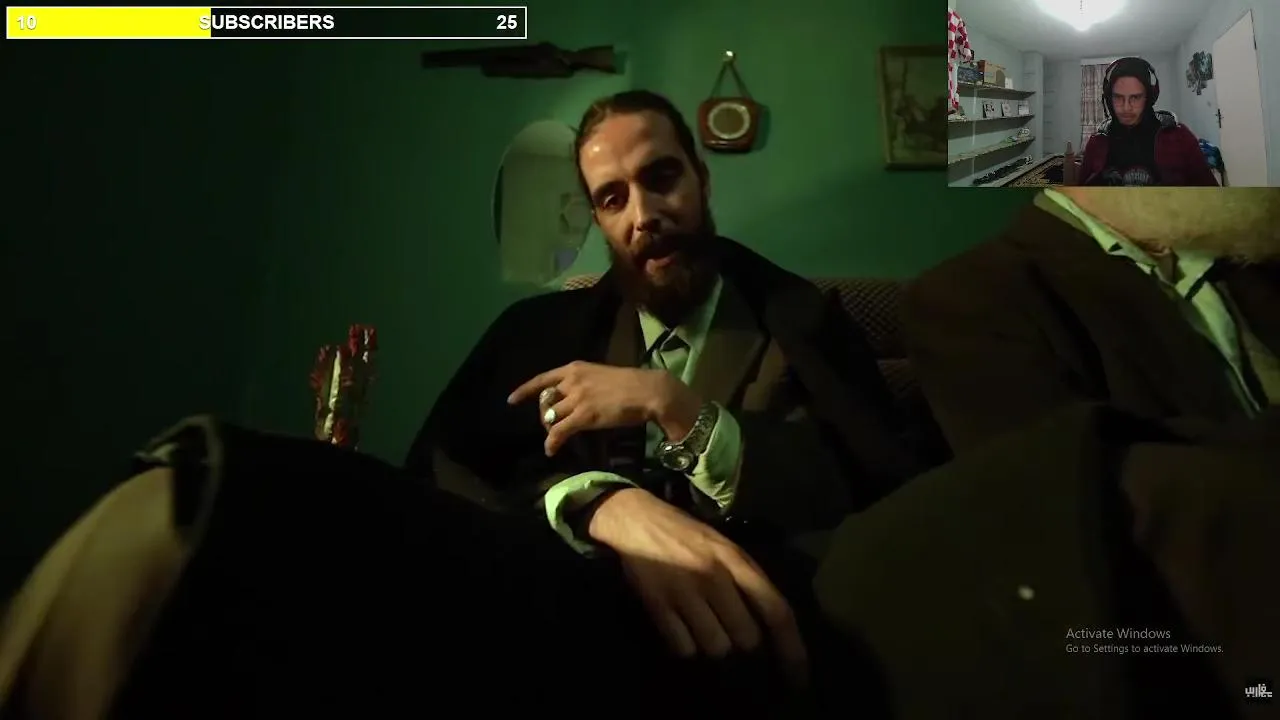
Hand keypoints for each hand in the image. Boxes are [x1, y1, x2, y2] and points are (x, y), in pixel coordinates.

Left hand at [508, 361, 701, 455]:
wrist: (647, 391)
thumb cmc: (631, 384)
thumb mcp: (602, 376)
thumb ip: (586, 384)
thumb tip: (578, 398)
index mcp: (576, 368)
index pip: (543, 379)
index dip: (525, 390)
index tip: (512, 400)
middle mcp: (572, 381)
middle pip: (545, 400)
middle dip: (544, 415)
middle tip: (550, 425)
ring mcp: (576, 398)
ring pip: (550, 417)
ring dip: (549, 429)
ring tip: (555, 438)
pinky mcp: (583, 416)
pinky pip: (559, 431)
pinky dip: (552, 442)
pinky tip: (551, 450)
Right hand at [588, 487, 808, 687]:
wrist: (636, 519)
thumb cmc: (685, 534)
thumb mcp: (724, 547)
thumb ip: (746, 579)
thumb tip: (768, 623)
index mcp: (737, 561)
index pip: (776, 610)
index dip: (792, 648)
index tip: (798, 677)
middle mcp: (715, 577)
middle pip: (746, 637)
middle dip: (745, 646)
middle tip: (735, 639)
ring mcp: (685, 592)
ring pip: (716, 646)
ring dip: (714, 647)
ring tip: (706, 633)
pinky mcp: (658, 604)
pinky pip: (683, 647)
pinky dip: (686, 647)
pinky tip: (682, 631)